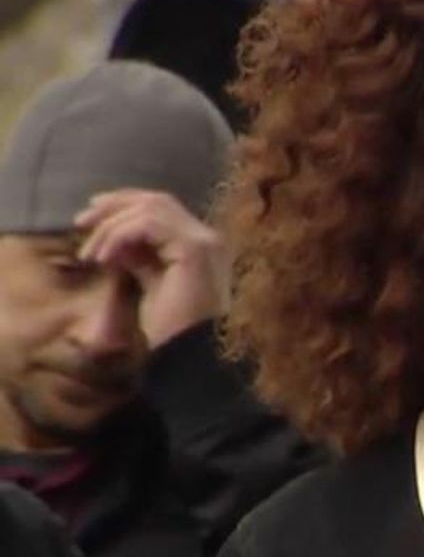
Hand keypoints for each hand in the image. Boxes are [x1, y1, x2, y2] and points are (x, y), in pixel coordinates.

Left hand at [74, 190, 228, 349]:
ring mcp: (205, 242)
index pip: (163, 208)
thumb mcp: (150, 282)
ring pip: (150, 209)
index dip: (125, 205)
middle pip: (157, 200)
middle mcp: (209, 238)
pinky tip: (104, 259)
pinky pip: (147, 225)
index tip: (91, 218)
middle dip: (114, 206)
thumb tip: (116, 238)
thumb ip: (140, 256)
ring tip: (91, 254)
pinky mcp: (194, 249)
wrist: (188, 356)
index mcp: (203, 245)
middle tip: (81, 222)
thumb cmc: (172, 329)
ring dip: (111, 227)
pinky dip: (119, 236)